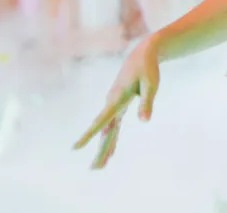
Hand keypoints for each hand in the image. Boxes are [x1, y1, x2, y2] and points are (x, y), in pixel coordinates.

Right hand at [73, 36, 160, 168]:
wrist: (142, 56)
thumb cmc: (148, 69)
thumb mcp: (151, 84)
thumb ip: (147, 102)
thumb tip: (144, 122)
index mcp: (117, 99)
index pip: (101, 120)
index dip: (88, 135)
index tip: (75, 147)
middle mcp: (112, 104)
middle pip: (104, 131)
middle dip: (100, 150)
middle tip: (94, 169)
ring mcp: (113, 106)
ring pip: (107, 131)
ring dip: (104, 148)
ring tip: (99, 167)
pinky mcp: (119, 107)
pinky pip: (113, 127)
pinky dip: (112, 139)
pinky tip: (111, 152)